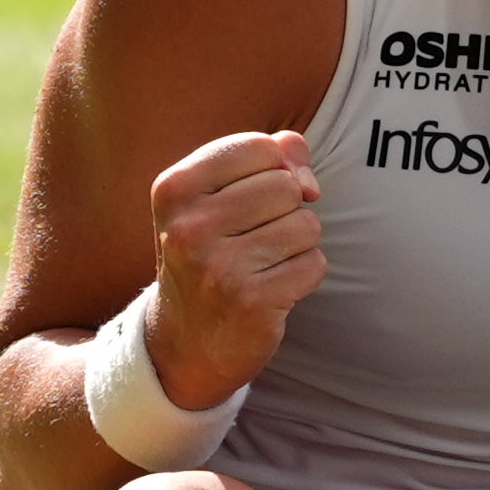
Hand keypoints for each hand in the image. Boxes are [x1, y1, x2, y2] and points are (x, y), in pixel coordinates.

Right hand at [144, 129, 324, 408]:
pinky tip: (271, 288)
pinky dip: (303, 275)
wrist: (185, 342)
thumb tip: (308, 180)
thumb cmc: (210, 254)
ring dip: (298, 244)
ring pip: (306, 224)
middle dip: (287, 210)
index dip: (275, 168)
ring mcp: (219, 267)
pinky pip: (314, 264)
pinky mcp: (253, 301)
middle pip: (286, 186)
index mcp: (174, 189)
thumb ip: (272, 160)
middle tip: (253, 240)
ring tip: (262, 264)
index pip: (259, 147)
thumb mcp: (217, 198)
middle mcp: (189, 226)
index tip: (254, 198)